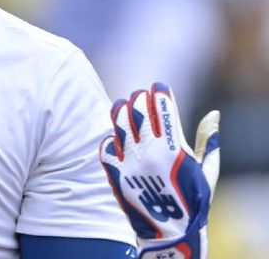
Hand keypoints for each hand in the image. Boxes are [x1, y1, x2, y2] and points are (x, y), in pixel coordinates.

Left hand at [99, 82, 219, 258]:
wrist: (170, 232)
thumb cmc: (193, 201)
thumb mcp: (207, 170)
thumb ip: (207, 140)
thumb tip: (214, 114)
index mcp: (173, 147)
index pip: (162, 106)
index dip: (160, 91)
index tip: (159, 87)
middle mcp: (149, 149)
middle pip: (138, 108)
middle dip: (140, 97)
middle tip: (142, 96)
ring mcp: (130, 160)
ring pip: (119, 121)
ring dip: (122, 109)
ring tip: (125, 106)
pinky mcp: (115, 172)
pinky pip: (107, 145)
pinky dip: (111, 137)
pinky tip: (116, 136)